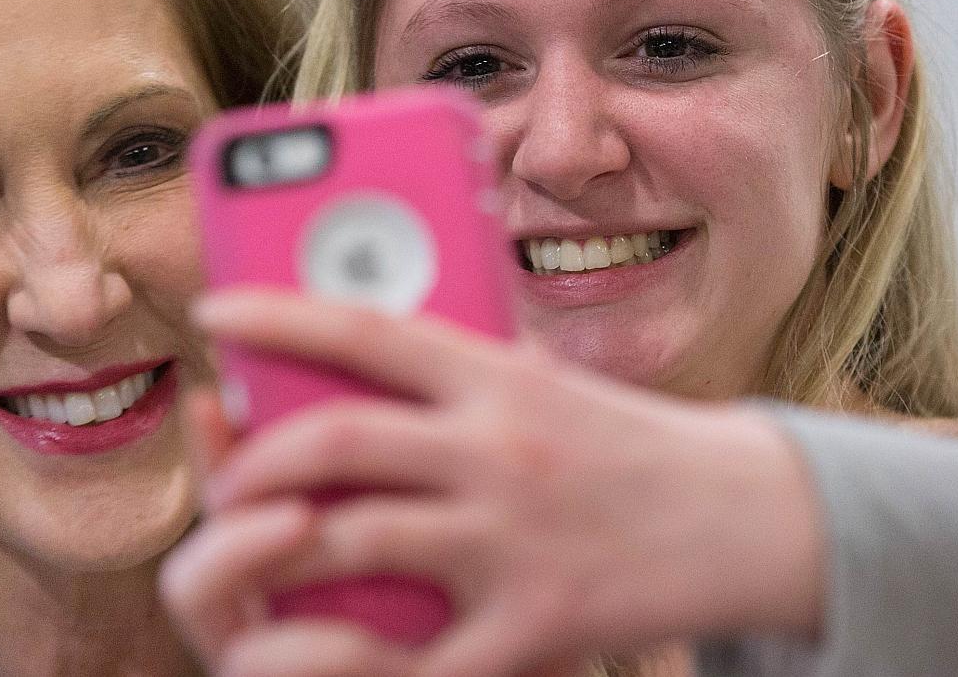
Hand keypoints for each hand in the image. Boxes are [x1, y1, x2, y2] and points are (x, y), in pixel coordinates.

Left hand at [161, 290, 824, 676]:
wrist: (744, 516)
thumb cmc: (629, 442)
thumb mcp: (548, 381)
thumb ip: (462, 367)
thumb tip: (363, 346)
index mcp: (499, 375)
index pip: (365, 326)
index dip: (274, 314)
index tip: (213, 314)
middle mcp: (498, 447)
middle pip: (336, 440)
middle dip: (253, 464)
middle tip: (224, 480)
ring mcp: (512, 538)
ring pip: (350, 541)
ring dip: (273, 552)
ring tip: (245, 557)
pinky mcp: (535, 624)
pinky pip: (413, 659)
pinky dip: (338, 662)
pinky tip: (302, 655)